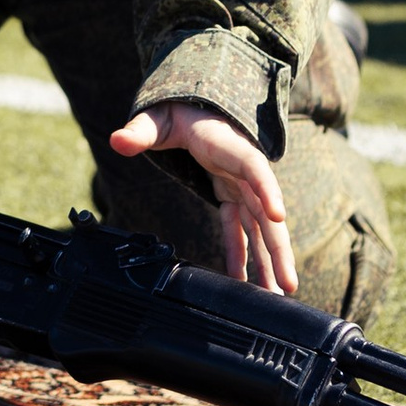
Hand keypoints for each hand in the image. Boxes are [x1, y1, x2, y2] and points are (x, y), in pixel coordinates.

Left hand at [107, 101, 296, 293]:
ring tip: (276, 295)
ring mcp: (240, 187)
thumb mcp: (156, 119)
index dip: (268, 190)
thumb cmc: (175, 114)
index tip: (278, 215)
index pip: (254, 168)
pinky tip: (242, 282)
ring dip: (268, 262)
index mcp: (230, 148)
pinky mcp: (231, 197)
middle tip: (288, 283)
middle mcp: (243, 171)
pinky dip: (241, 255)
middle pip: (266, 212)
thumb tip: (118, 139)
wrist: (189, 110)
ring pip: (260, 228)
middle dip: (279, 249)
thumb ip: (139, 130)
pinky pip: (238, 230)